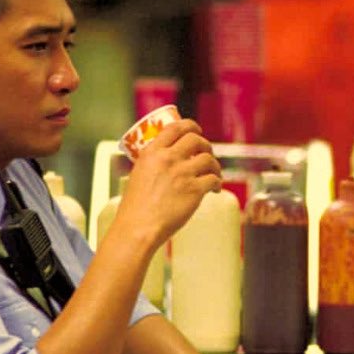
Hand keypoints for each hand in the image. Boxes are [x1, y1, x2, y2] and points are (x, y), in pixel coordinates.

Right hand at [115, 119, 221, 249]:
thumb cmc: (135, 207)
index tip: (196, 131)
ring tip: (214, 173)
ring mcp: (183, 173)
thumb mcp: (138, 175)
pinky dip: (218, 183)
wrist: (139, 228)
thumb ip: (153, 165)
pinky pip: (214, 179)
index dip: (190, 126)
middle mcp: (168, 159)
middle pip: (195, 139)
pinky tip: (216, 188)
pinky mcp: (194, 190)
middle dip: (205, 144)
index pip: (175, 127)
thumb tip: (166, 162)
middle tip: (207, 152)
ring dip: (215, 165)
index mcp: (152, 153)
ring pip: (208, 159)